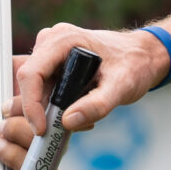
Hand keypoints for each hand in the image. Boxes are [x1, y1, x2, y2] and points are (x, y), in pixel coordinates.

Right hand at [0, 22, 170, 169]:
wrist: (142, 56)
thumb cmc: (134, 64)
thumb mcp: (121, 87)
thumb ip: (97, 105)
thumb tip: (68, 121)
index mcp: (63, 40)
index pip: (31, 74)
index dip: (30, 105)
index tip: (41, 129)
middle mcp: (51, 42)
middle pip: (28, 83)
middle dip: (41, 111)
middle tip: (62, 130)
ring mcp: (49, 53)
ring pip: (33, 89)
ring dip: (48, 110)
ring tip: (79, 119)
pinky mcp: (51, 64)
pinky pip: (41, 89)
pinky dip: (53, 106)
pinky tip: (75, 112)